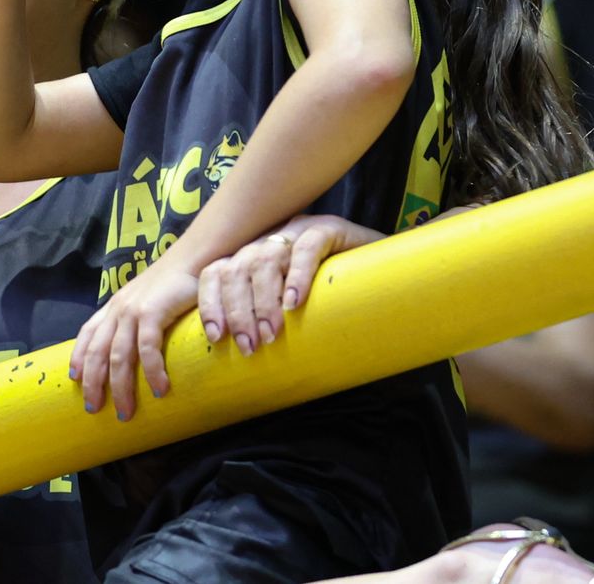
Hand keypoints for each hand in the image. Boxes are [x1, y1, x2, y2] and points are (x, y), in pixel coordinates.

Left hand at [69, 257, 198, 420]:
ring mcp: (132, 311)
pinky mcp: (152, 312)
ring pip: (118, 356)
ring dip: (120, 387)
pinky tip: (159, 389)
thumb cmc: (174, 283)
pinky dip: (152, 372)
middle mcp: (118, 309)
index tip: (74, 379)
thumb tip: (135, 349)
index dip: (79, 357)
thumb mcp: (146, 301)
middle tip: (93, 409)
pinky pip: (147, 349)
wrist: (193, 258)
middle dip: (93, 383)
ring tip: (125, 412)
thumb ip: (137, 320)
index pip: (88, 334)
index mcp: (114, 307)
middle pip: (97, 352)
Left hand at [196, 216, 386, 356]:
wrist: (383, 267)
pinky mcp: (327, 228)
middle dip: (238, 312)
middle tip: (250, 347)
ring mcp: (296, 231)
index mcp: (252, 257)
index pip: (215, 273)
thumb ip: (265, 321)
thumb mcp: (289, 307)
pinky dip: (297, 276)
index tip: (217, 337)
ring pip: (264, 260)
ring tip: (273, 333)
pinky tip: (295, 302)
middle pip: (235, 270)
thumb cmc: (332, 295)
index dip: (210, 303)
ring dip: (263, 301)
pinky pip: (305, 248)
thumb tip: (242, 365)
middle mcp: (268, 241)